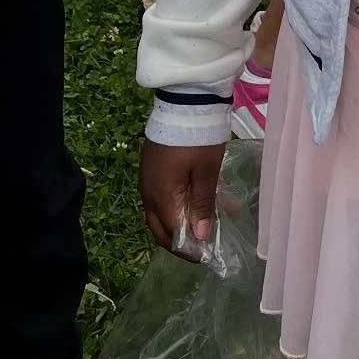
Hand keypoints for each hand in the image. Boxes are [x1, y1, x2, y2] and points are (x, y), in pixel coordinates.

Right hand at [140, 140, 225, 256]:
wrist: (183, 101)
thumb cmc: (197, 138)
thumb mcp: (206, 171)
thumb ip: (203, 205)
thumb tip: (200, 237)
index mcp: (161, 197)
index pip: (172, 235)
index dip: (189, 249)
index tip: (207, 257)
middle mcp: (149, 193)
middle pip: (161, 229)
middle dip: (181, 242)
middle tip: (203, 247)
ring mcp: (148, 181)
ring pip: (162, 213)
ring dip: (182, 222)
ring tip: (209, 223)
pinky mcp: (153, 169)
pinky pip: (164, 197)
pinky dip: (180, 205)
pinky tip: (201, 200)